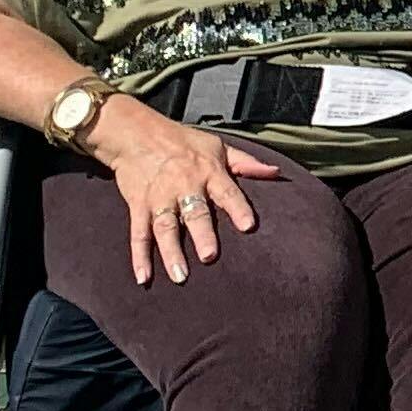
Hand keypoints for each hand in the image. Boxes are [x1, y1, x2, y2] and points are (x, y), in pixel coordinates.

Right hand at [92, 100, 280, 286]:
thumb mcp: (218, 146)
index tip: (248, 226)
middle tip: (209, 256)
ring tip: (180, 276)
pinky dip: (139, 257)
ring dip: (171, 252)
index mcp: (208, 172)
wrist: (135, 133)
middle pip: (194, 213)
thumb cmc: (182, 141)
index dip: (238, 208)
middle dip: (202, 234)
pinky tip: (144, 277)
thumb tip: (276, 172)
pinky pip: (138, 234)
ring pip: (165, 228)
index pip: (227, 192)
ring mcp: (159, 198)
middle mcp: (184, 186)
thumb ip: (246, 163)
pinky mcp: (138, 206)